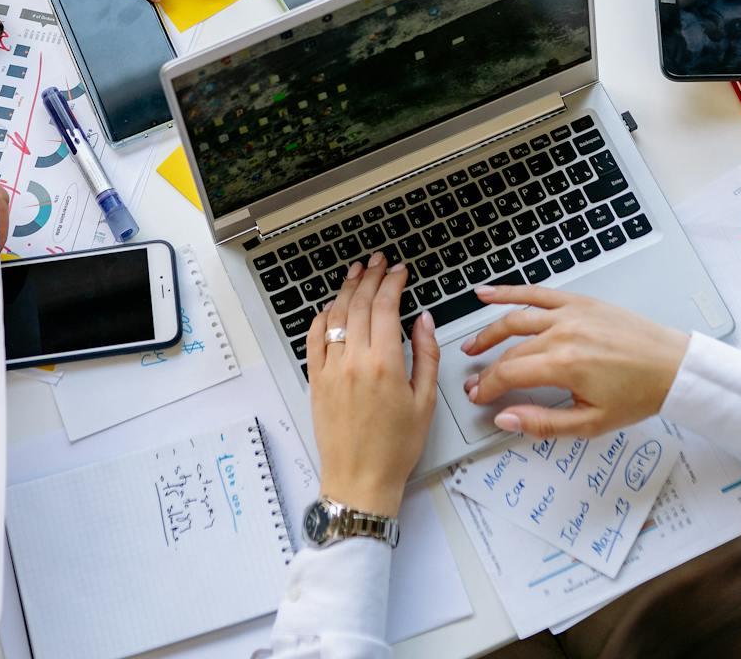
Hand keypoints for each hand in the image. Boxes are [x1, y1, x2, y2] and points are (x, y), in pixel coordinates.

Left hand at [306, 253, 439, 513]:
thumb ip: (425, 356)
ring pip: (335, 316)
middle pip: (358, 304)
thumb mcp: (425, 402)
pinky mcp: (315, 381)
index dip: (392, 282)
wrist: (360, 479)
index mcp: (384, 364)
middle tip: (377, 261)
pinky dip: (322, 318)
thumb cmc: (395, 448)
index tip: (399, 270)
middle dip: (370, 277)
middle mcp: (353, 362)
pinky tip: (330, 308)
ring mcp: (330, 370)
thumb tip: (423, 321)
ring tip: (356, 273)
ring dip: (346, 290)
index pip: (385, 307)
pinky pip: (314, 340)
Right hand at [459, 284, 687, 438]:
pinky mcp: (580, 302)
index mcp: (564, 364)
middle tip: (475, 381)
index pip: (509, 374)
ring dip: (489, 331)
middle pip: (510, 350)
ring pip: (516, 318)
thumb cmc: (638, 395)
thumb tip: (506, 420)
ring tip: (472, 345)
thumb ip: (543, 423)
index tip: (478, 396)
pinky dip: (509, 292)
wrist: (672, 367)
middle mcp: (563, 333)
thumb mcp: (591, 423)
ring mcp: (570, 313)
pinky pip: (537, 293)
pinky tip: (487, 294)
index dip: (488, 387)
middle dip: (488, 368)